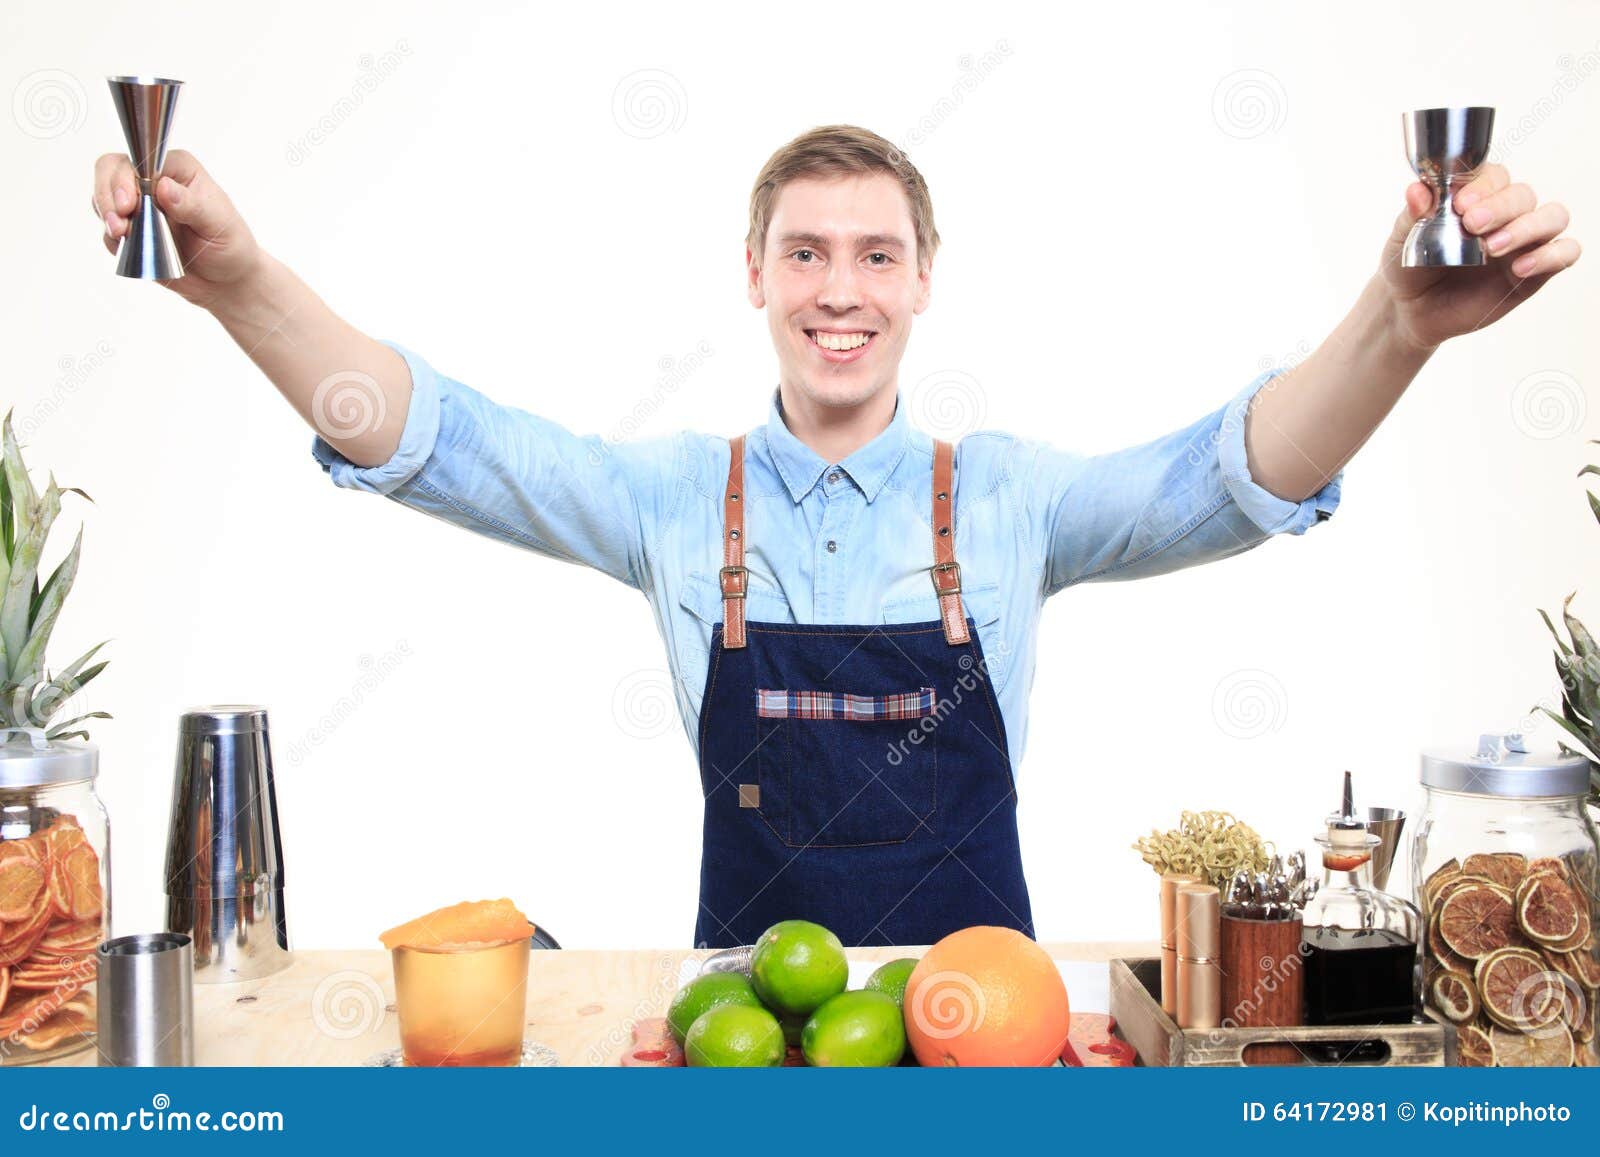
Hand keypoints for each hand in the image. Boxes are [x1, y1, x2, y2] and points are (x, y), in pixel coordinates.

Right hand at [92, 150, 260, 309]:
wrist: (227, 281)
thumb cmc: (231, 244)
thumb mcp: (219, 223)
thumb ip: (191, 204)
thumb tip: (163, 187)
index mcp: (176, 169)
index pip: (139, 158)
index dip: (126, 177)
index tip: (129, 203)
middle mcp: (153, 182)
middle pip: (110, 171)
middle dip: (107, 195)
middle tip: (119, 223)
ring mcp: (139, 207)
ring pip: (103, 199)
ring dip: (107, 216)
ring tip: (120, 234)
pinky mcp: (132, 233)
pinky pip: (109, 232)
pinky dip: (113, 240)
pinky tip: (128, 248)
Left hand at [1377, 163, 1578, 352]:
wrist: (1412, 310)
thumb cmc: (1411, 267)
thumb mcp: (1402, 241)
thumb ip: (1412, 215)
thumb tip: (1417, 190)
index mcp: (1477, 197)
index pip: (1495, 176)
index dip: (1483, 186)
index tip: (1460, 203)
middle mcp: (1506, 213)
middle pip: (1523, 194)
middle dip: (1500, 207)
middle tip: (1472, 225)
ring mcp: (1524, 241)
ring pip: (1553, 217)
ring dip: (1527, 227)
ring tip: (1492, 248)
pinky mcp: (1535, 271)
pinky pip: (1564, 253)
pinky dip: (1551, 256)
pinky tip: (1520, 268)